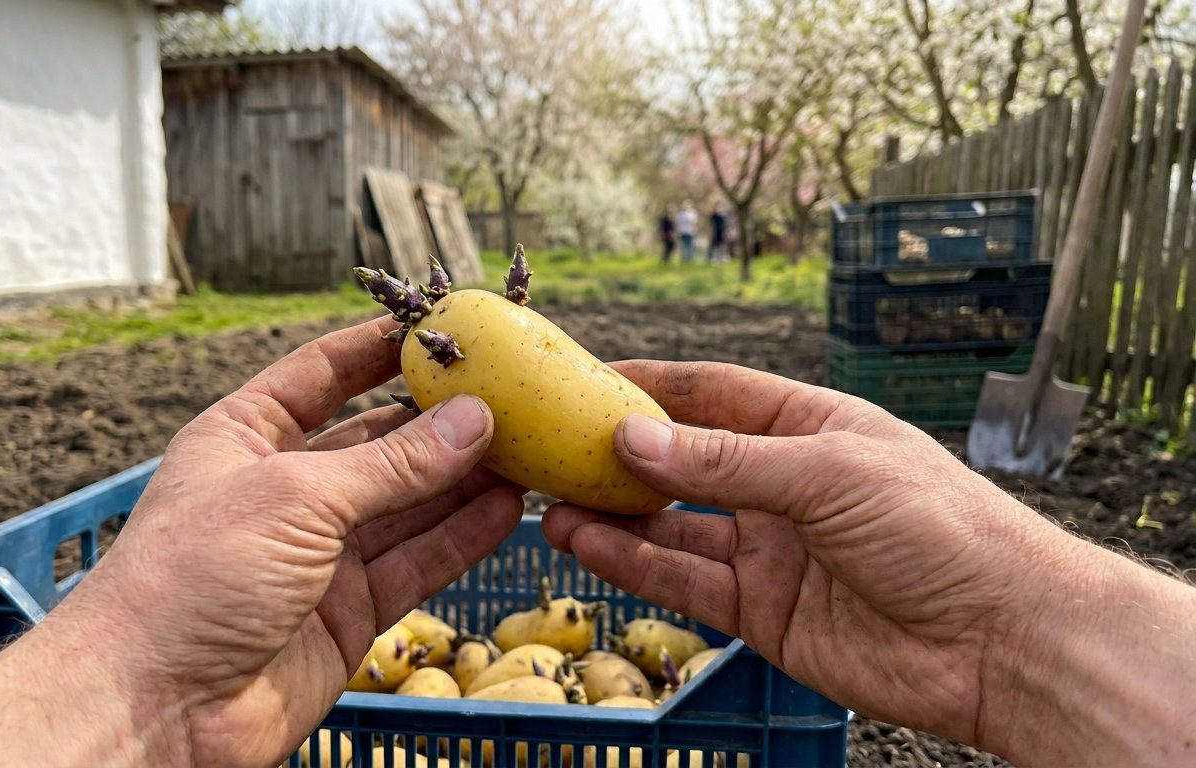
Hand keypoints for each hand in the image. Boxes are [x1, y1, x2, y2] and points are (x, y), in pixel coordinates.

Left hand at [0, 318, 523, 767]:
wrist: (154, 706)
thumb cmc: (196, 576)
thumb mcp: (297, 496)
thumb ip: (394, 463)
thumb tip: (474, 419)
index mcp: (247, 437)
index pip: (323, 374)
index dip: (380, 347)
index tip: (443, 325)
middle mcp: (286, 489)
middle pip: (378, 441)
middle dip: (440, 420)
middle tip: (511, 394)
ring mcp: (320, 555)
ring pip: (408, 505)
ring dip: (464, 479)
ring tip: (528, 448)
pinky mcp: (349, 613)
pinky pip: (417, 563)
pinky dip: (462, 537)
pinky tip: (508, 509)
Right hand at [542, 360, 1195, 765]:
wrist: (1002, 640)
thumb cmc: (941, 529)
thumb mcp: (827, 472)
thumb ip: (725, 461)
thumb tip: (633, 437)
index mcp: (810, 427)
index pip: (714, 393)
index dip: (650, 385)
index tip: (583, 379)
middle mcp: (783, 485)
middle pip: (683, 461)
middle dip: (618, 457)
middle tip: (549, 451)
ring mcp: (770, 550)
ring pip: (672, 527)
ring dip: (613, 515)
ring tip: (550, 504)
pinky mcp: (763, 613)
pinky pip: (685, 581)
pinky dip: (634, 565)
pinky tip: (587, 547)